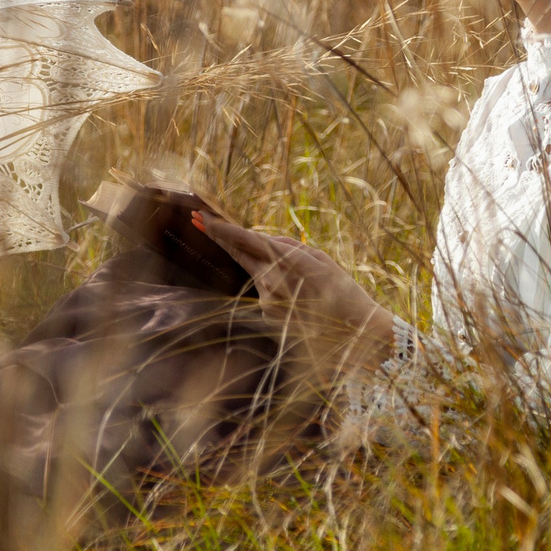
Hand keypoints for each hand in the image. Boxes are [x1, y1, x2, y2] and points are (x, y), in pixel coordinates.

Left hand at [194, 214, 395, 379]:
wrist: (354, 334)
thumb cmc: (342, 292)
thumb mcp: (321, 259)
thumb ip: (290, 247)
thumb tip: (265, 241)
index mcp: (287, 260)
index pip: (245, 241)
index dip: (220, 229)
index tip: (202, 216)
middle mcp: (271, 279)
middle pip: (239, 253)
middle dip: (218, 236)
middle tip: (196, 218)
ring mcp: (267, 300)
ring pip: (258, 273)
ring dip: (266, 268)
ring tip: (303, 282)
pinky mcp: (268, 316)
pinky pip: (267, 292)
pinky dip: (277, 288)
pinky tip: (301, 299)